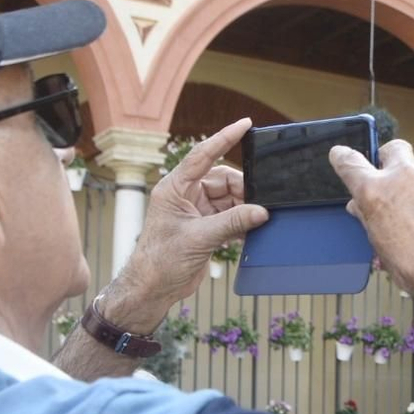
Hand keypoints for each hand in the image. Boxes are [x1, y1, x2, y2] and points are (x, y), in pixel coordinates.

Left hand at [113, 119, 267, 326]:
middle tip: (260, 204)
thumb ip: (232, 222)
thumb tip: (261, 211)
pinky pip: (229, 217)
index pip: (203, 155)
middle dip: (243, 190)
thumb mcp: (199, 238)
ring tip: (256, 221)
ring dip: (244, 209)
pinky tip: (250, 232)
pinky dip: (241, 223)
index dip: (224, 137)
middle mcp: (185, 196)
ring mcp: (195, 212)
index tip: (244, 124)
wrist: (152, 289)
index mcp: (174, 188)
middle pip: (222, 180)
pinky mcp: (204, 228)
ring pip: (229, 199)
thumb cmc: (160, 261)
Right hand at [330, 140, 413, 300]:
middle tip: (395, 178)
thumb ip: (367, 216)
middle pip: (392, 149)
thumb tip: (358, 205)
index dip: (342, 157)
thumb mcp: (378, 242)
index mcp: (374, 192)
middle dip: (391, 160)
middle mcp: (401, 176)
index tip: (341, 155)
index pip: (349, 162)